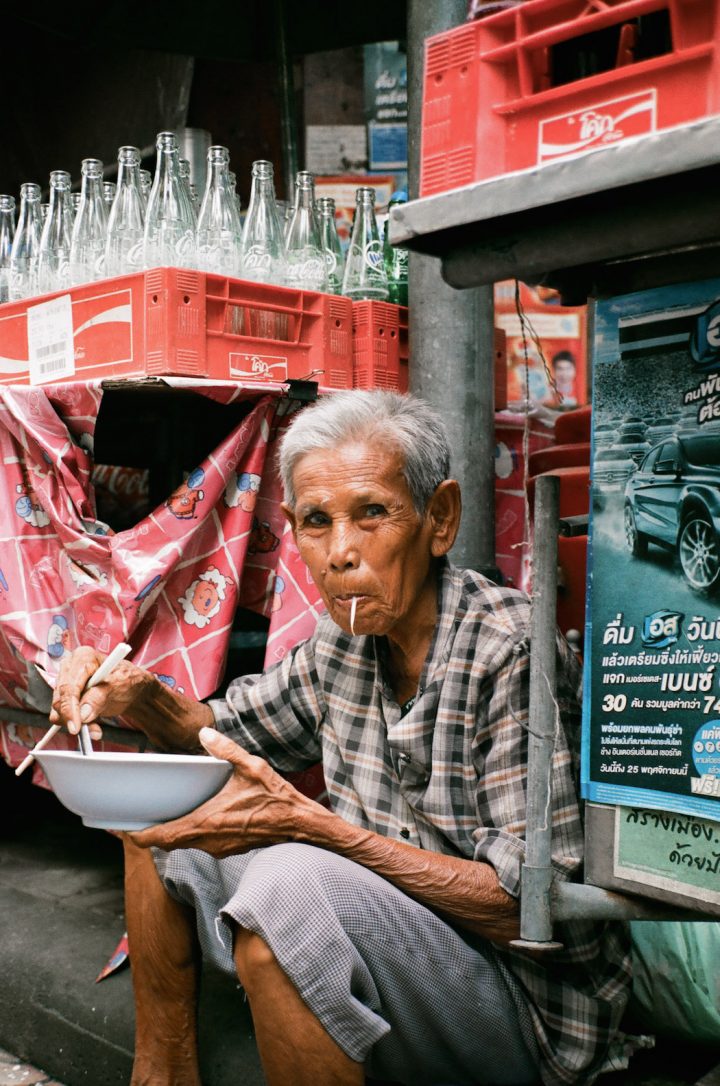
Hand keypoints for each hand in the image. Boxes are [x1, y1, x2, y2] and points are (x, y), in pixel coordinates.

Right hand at [49, 645, 148, 738]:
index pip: (69, 685)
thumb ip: (100, 697)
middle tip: (90, 730)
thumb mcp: (119, 684)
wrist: (131, 688)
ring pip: (59, 710)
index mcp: (83, 657)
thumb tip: (83, 713)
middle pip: (60, 698)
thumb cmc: (127, 679)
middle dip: (73, 718)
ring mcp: (66, 683)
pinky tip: (92, 727)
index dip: (70, 707)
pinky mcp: (67, 698)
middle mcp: (70, 668)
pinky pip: (64, 716)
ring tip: (96, 728)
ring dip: (77, 723)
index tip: (76, 725)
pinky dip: (77, 724)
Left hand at [128, 728, 316, 855]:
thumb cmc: (275, 798)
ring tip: (161, 817)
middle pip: (168, 843)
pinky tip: (194, 819)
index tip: (125, 830)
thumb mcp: (251, 766)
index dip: (140, 836)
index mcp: (207, 821)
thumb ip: (225, 749)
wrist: (298, 824)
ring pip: (184, 845)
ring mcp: (218, 848)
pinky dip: (190, 834)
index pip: (163, 836)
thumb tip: (204, 733)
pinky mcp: (228, 849)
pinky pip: (200, 844)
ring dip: (171, 834)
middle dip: (151, 834)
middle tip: (137, 822)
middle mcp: (209, 839)